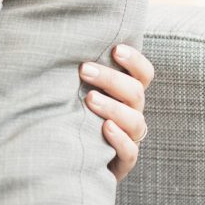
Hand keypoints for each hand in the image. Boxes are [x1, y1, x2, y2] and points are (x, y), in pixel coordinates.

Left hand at [79, 44, 154, 181]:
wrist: (68, 157)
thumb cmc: (72, 114)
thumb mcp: (77, 90)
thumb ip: (81, 72)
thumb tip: (61, 42)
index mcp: (126, 94)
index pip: (143, 74)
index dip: (135, 61)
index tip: (116, 49)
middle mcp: (132, 113)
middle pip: (135, 93)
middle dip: (111, 79)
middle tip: (84, 69)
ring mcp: (129, 138)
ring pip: (135, 121)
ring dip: (113, 107)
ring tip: (89, 99)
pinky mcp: (122, 162)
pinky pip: (130, 152)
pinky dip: (119, 139)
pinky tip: (105, 128)